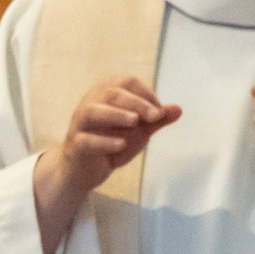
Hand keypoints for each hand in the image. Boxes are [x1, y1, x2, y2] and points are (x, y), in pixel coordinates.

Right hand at [34, 75, 179, 253]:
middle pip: (111, 94)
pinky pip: (86, 140)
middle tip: (156, 116)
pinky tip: (120, 145)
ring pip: (93, 112)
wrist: (86, 170)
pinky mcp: (75, 145)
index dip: (146, 94)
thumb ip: (155, 120)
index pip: (126, 82)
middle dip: (136, 103)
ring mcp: (80, 124)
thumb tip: (178, 109)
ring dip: (116, 115)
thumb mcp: (138, 131)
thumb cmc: (111, 143)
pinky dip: (103, 142)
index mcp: (105, 93)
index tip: (160, 112)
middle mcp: (90, 103)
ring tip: (135, 122)